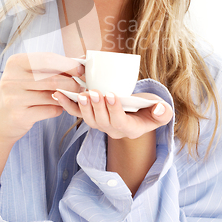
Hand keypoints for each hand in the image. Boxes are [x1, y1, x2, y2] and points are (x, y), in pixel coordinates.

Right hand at [0, 52, 84, 143]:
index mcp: (16, 62)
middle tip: (82, 86)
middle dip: (73, 82)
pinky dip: (59, 109)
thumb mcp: (28, 75)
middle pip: (53, 78)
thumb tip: (81, 60)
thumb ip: (51, 67)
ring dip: (69, 97)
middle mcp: (12, 79)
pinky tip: (59, 107)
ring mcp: (14, 98)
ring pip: (53, 95)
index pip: (48, 59)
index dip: (68, 64)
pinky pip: (50, 110)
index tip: (82, 69)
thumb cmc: (19, 93)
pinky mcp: (20, 116)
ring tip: (74, 96)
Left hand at [53, 89, 172, 139]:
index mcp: (130, 129)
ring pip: (88, 120)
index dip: (115, 110)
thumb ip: (163, 112)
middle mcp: (113, 130)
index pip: (121, 123)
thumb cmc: (150, 109)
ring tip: (81, 93)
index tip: (112, 95)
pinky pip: (77, 114)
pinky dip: (67, 104)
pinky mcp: (91, 116)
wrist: (139, 112)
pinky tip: (58, 94)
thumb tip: (158, 109)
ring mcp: (100, 124)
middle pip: (102, 122)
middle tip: (94, 92)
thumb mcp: (161, 110)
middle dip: (97, 107)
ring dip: (83, 107)